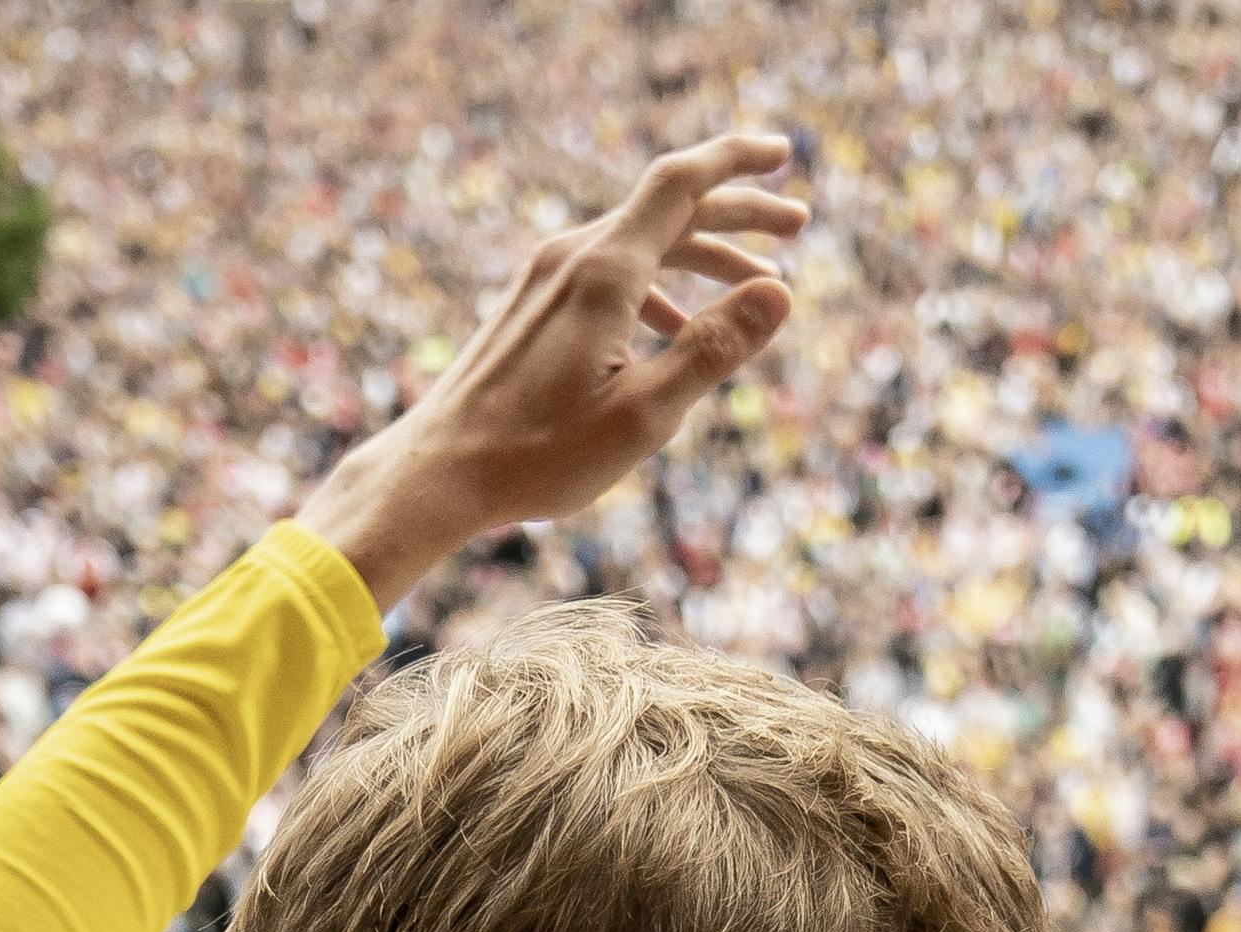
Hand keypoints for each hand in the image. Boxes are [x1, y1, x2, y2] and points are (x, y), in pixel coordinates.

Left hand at [294, 128, 809, 608]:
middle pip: (669, 208)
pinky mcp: (536, 304)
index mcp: (604, 273)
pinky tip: (680, 327)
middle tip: (799, 225)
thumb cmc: (540, 453)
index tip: (785, 152)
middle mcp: (573, 258)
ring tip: (760, 285)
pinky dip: (662, 284)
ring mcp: (548, 277)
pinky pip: (612, 272)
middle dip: (738, 212)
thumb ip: (714, 348)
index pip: (680, 183)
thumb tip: (782, 293)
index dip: (736, 160)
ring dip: (705, 256)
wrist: (441, 469)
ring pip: (643, 242)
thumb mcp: (645, 413)